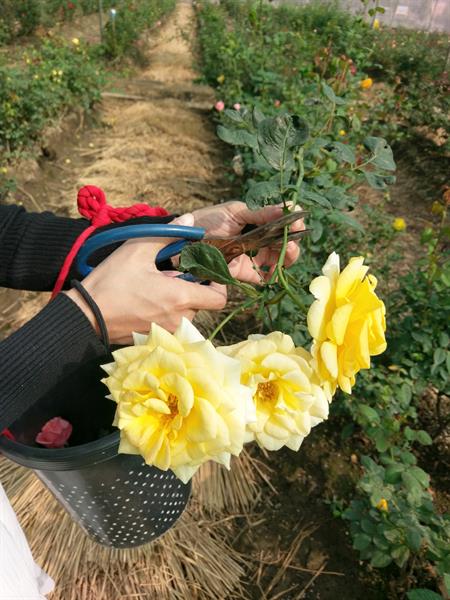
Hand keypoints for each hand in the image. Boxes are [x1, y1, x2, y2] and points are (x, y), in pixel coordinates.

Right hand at [65, 215, 226, 344]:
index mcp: (180, 297)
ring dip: (179, 300)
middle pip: (203, 303)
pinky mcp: (156, 337)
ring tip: (155, 287)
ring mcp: (168, 331)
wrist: (86, 316)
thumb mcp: (137, 250)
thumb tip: (189, 220)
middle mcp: (180, 319)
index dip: (217, 283)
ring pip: (187, 314)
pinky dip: (167, 311)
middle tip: (171, 275)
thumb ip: (167, 234)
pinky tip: (147, 300)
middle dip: (192, 288)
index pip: (219, 298)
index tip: (204, 272)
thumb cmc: (111, 282)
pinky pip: (172, 323)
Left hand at [191, 201, 303, 283]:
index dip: (294, 222)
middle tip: (292, 238)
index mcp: (258, 220)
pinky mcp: (244, 273)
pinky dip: (271, 277)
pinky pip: (263, 277)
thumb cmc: (208, 219)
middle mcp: (259, 238)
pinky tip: (273, 273)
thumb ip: (259, 213)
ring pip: (279, 259)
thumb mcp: (234, 212)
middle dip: (293, 240)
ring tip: (285, 251)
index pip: (284, 221)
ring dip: (286, 257)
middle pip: (286, 242)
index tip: (297, 221)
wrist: (183, 241)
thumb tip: (287, 208)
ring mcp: (253, 255)